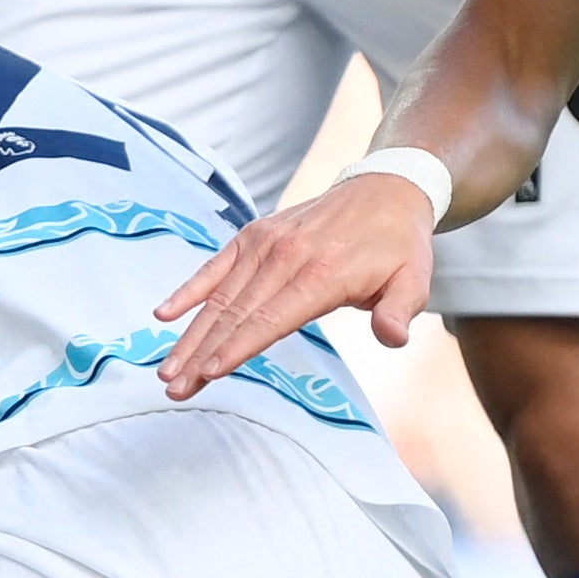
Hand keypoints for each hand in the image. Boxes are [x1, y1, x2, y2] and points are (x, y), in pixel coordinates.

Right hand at [151, 171, 439, 392]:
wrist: (385, 189)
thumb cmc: (399, 245)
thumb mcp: (414, 280)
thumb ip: (398, 311)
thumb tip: (392, 337)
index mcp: (321, 273)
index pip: (271, 318)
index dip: (238, 347)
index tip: (209, 373)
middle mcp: (285, 256)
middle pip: (236, 313)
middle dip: (201, 353)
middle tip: (174, 388)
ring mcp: (264, 243)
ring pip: (220, 297)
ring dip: (190, 335)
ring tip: (167, 371)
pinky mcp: (253, 235)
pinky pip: (215, 266)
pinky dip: (189, 290)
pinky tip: (164, 315)